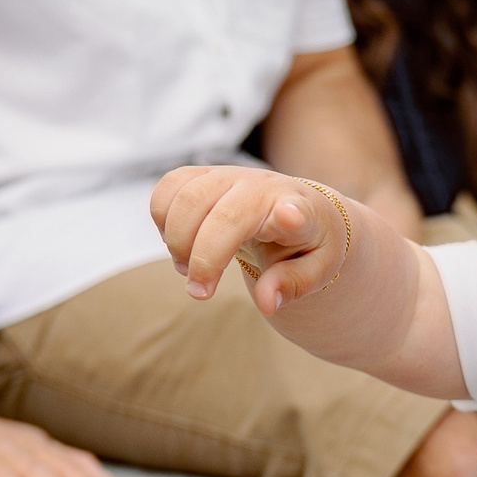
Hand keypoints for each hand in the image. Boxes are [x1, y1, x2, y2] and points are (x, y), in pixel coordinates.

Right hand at [150, 165, 344, 313]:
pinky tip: (177, 238)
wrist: (294, 209)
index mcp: (299, 211)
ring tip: (187, 266)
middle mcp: (260, 186)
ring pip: (186, 198)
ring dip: (176, 241)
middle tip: (200, 292)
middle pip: (222, 216)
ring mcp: (228, 175)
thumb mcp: (315, 270)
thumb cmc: (303, 244)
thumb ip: (293, 285)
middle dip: (202, 260)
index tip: (288, 218)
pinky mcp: (202, 173)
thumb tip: (266, 303)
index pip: (297, 211)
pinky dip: (161, 217)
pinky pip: (168, 186)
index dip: (290, 216)